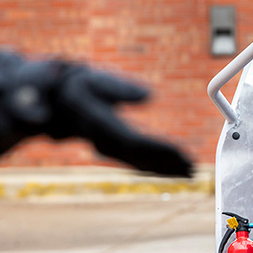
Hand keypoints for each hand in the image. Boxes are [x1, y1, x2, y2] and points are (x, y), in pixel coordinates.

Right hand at [45, 66, 192, 175]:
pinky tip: (176, 170)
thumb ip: (120, 87)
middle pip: (141, 158)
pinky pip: (138, 163)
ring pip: (141, 164)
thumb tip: (150, 94)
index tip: (180, 152)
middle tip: (193, 168)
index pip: (134, 141)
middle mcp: (105, 143)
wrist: (59, 102)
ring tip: (191, 172)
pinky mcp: (116, 152)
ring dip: (166, 169)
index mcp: (101, 125)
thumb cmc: (80, 86)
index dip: (159, 149)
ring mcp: (110, 150)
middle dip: (168, 163)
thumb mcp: (95, 80)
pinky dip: (158, 167)